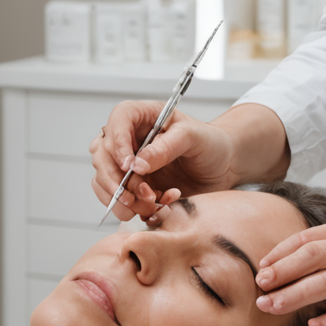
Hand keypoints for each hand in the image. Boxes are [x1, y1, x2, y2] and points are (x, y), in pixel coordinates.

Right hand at [90, 102, 240, 221]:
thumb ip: (167, 147)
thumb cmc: (211, 143)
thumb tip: (137, 164)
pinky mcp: (133, 187)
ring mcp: (129, 165)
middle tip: (137, 194)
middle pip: (101, 154)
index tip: (128, 166)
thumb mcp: (194, 137)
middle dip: (115, 179)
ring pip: (104, 181)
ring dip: (122, 198)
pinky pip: (119, 200)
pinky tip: (159, 205)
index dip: (117, 143)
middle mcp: (130, 140)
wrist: (223, 168)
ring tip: (151, 203)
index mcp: (142, 117)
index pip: (117, 121)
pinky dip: (134, 208)